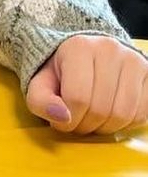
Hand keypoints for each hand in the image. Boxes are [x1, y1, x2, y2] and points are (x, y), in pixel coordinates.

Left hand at [26, 35, 147, 134]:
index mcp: (79, 48)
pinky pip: (142, 114)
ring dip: (105, 128)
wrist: (87, 55)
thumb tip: (62, 118)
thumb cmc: (61, 72)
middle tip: (76, 123)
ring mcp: (134, 61)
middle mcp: (110, 50)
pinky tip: (110, 116)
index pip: (77, 98)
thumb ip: (40, 102)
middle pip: (101, 109)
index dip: (68, 120)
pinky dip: (124, 124)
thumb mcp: (40, 84)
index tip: (62, 120)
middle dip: (85, 125)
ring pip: (124, 114)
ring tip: (92, 120)